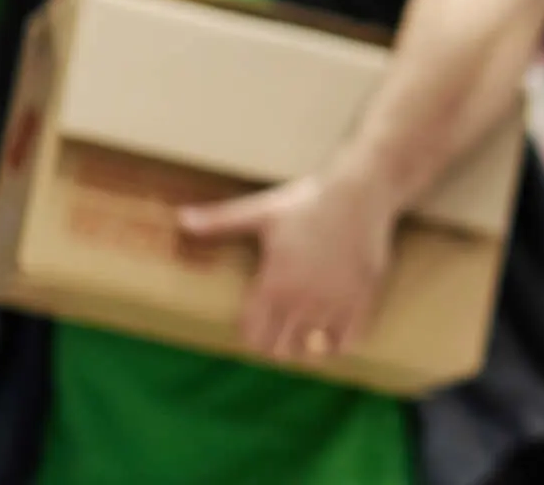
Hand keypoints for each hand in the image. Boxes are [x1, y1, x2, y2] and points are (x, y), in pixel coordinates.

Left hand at [179, 170, 398, 362]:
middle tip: (277, 334)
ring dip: (304, 348)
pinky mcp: (362, 300)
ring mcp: (335, 303)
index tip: (253, 329)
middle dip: (274, 346)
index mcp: (274, 283)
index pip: (253, 335)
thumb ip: (220, 223)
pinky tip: (332, 332)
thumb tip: (180, 220)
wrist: (360, 193)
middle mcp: (303, 299)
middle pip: (280, 350)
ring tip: (302, 336)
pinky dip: (337, 344)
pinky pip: (347, 342)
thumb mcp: (260, 212)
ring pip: (312, 351)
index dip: (250, 337)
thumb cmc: (307, 202)